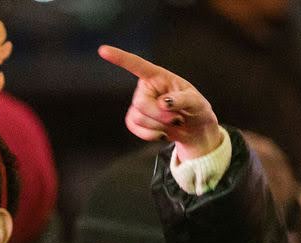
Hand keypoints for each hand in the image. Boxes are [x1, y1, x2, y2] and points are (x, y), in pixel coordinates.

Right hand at [98, 45, 220, 159]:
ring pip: (138, 118)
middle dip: (160, 116)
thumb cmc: (196, 110)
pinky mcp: (135, 119)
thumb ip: (183, 100)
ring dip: (160, 126)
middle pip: (140, 103)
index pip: (137, 65)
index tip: (103, 50)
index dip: (120, 58)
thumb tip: (164, 103)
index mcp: (158, 76)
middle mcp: (145, 88)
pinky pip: (135, 128)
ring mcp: (139, 104)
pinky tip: (163, 132)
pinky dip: (151, 135)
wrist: (194, 130)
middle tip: (178, 119)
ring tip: (173, 123)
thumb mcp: (197, 103)